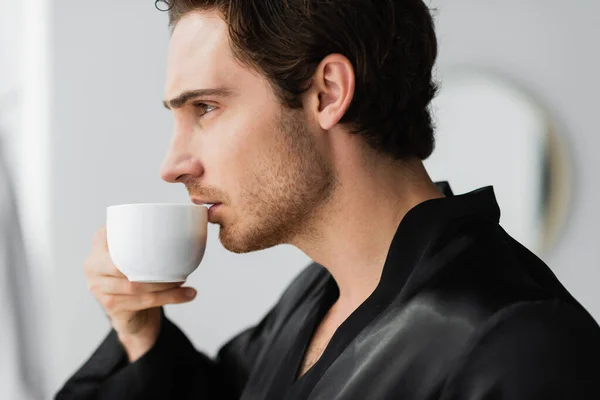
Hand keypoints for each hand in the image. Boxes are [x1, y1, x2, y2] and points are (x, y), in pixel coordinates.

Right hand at [84, 225, 196, 360]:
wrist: (131, 310)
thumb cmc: (137, 272)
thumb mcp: (137, 250)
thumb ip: (149, 236)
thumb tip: (186, 223)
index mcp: (100, 241)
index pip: (116, 234)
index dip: (139, 234)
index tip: (166, 233)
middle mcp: (93, 264)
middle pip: (124, 265)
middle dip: (155, 267)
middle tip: (181, 268)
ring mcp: (98, 288)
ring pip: (135, 286)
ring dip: (165, 285)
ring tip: (185, 281)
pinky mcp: (110, 306)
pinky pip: (142, 302)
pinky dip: (169, 298)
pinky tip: (188, 294)